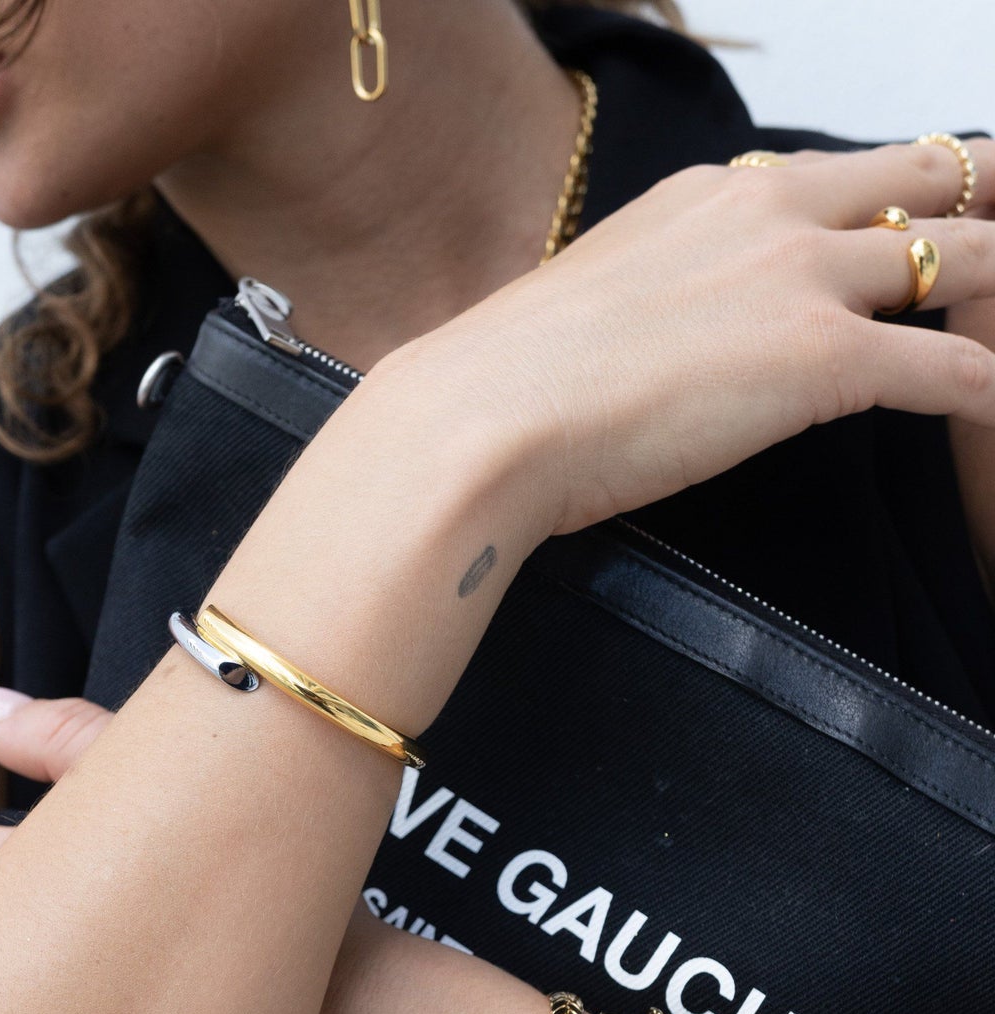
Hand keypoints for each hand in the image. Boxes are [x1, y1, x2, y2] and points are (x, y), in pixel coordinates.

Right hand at [385, 137, 994, 537]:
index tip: (907, 214)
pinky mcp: (824, 359)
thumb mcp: (589, 304)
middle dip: (982, 195)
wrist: (488, 418)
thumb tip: (647, 341)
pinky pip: (948, 366)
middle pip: (920, 180)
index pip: (827, 176)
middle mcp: (768, 214)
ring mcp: (803, 279)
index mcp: (707, 195)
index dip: (883, 195)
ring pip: (958, 258)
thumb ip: (648, 298)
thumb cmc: (509, 383)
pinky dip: (988, 387)